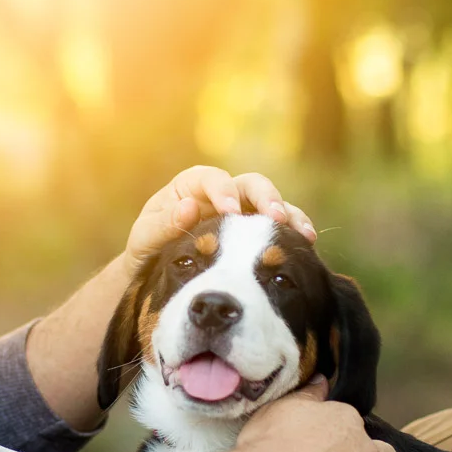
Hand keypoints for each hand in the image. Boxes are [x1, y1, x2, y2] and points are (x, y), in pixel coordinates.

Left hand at [124, 166, 317, 268]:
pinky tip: (306, 245)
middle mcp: (223, 194)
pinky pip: (281, 228)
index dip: (223, 190)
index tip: (230, 210)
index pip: (212, 178)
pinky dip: (294, 233)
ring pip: (273, 203)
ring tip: (303, 234)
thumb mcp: (145, 239)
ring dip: (290, 215)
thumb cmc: (148, 249)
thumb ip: (164, 225)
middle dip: (266, 197)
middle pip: (251, 184)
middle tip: (275, 218)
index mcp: (192, 186)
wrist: (158, 273)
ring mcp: (244, 212)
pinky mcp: (257, 232)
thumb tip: (189, 208)